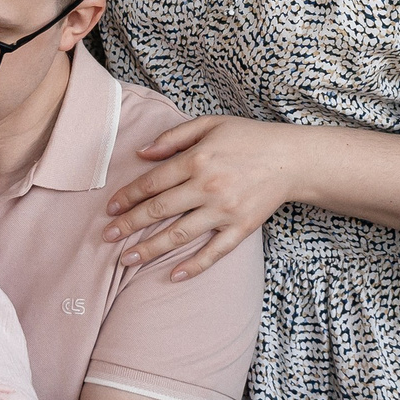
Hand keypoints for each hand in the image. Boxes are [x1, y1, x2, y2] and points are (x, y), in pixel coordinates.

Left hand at [101, 114, 294, 279]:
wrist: (292, 158)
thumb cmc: (249, 138)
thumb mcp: (210, 124)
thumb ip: (173, 137)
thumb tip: (141, 153)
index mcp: (198, 159)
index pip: (152, 182)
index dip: (128, 196)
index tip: (110, 209)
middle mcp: (208, 187)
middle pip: (159, 210)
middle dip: (129, 225)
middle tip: (106, 236)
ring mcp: (225, 210)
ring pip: (179, 234)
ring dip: (149, 249)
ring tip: (126, 259)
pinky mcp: (241, 228)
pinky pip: (214, 252)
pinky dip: (193, 265)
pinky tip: (173, 275)